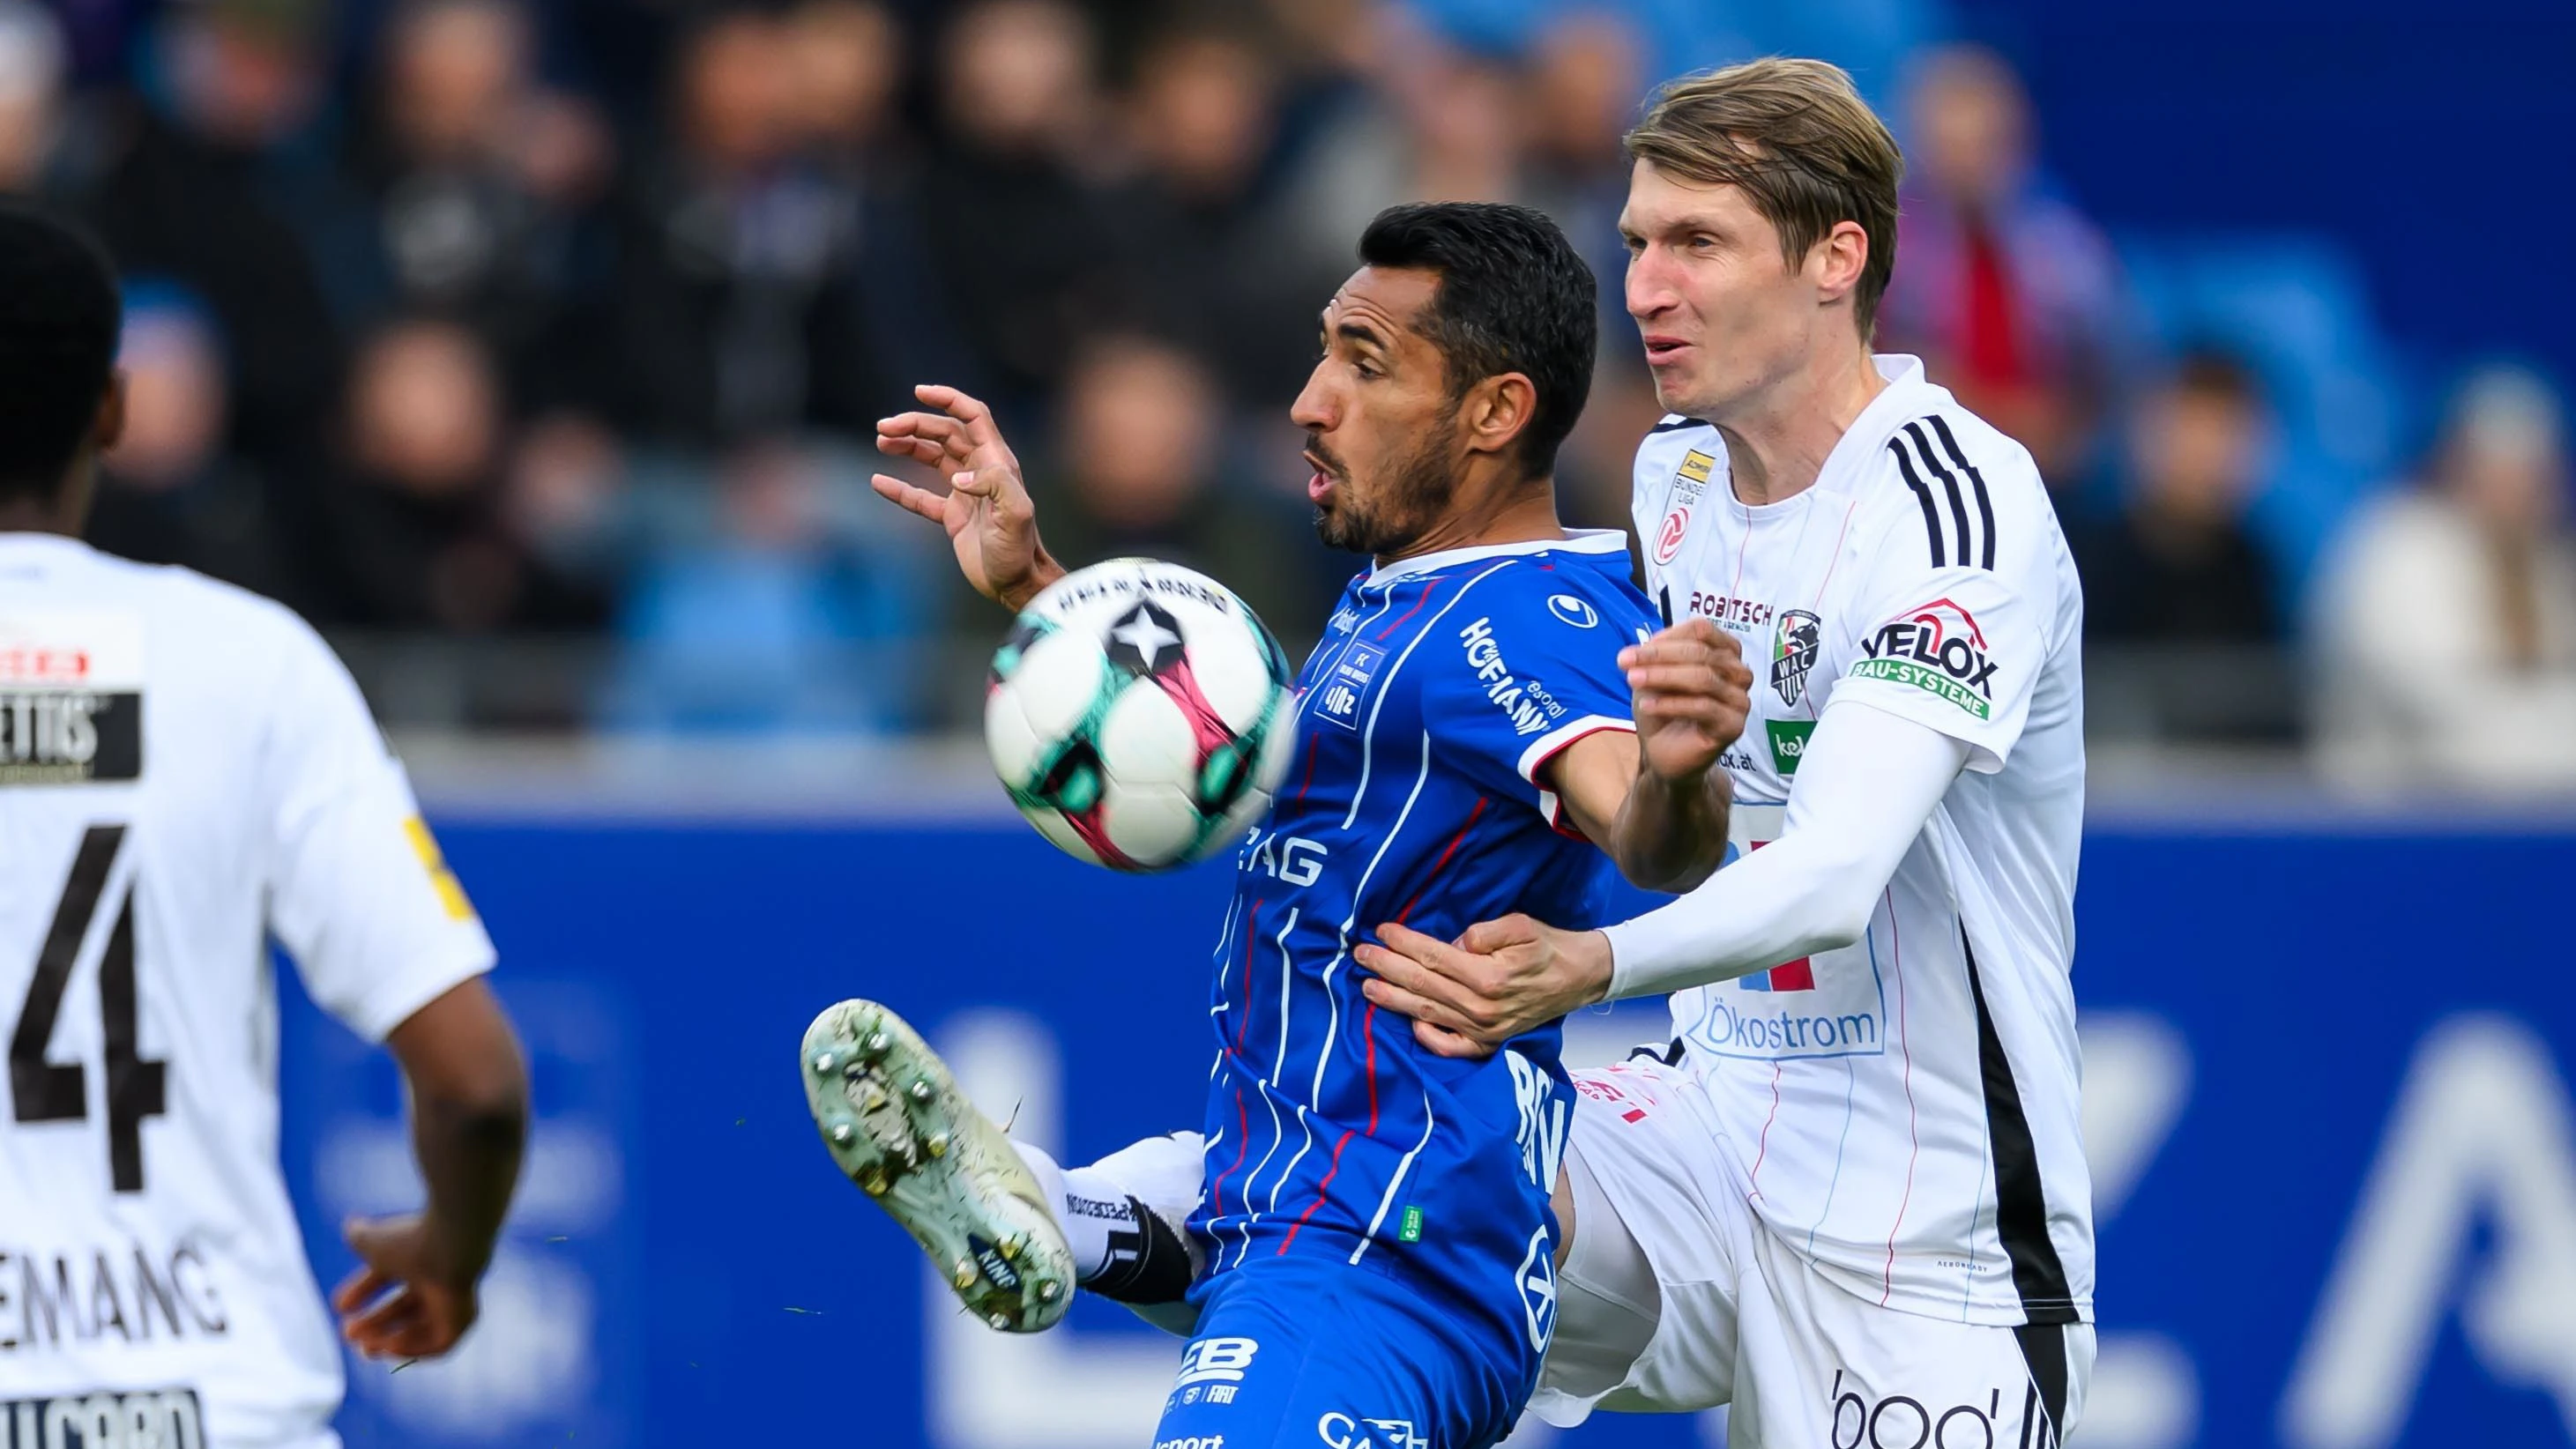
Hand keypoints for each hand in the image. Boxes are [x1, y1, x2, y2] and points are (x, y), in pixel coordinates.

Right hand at [332, 1214, 483, 1361]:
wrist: (449, 1245)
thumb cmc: (410, 1241)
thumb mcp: (374, 1240)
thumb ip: (359, 1235)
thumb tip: (351, 1228)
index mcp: (419, 1255)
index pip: (388, 1276)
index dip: (362, 1291)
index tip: (340, 1306)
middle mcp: (438, 1276)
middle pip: (403, 1307)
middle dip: (374, 1323)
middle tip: (348, 1335)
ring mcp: (454, 1298)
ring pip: (418, 1327)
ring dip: (388, 1340)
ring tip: (363, 1347)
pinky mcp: (465, 1318)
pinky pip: (438, 1343)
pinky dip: (414, 1347)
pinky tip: (389, 1347)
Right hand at [871, 384, 1062, 609]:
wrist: (1017, 584)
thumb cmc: (1020, 550)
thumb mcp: (1016, 514)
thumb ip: (994, 485)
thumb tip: (958, 476)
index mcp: (997, 463)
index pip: (973, 417)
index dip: (948, 400)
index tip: (919, 392)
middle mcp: (981, 472)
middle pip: (945, 433)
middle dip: (914, 425)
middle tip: (882, 428)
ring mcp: (965, 493)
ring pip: (932, 457)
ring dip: (906, 446)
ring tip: (881, 442)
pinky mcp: (953, 517)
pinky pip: (921, 497)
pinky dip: (900, 489)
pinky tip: (878, 482)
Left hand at [1354, 916, 1613, 1058]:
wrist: (1581, 978)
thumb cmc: (1550, 948)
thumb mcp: (1521, 925)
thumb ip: (1483, 933)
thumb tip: (1453, 944)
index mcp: (1490, 976)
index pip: (1433, 957)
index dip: (1403, 943)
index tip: (1381, 930)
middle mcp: (1482, 1007)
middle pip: (1422, 985)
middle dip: (1387, 968)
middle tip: (1360, 956)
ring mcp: (1484, 1030)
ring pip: (1427, 1012)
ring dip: (1393, 999)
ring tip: (1368, 987)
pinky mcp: (1488, 1042)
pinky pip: (1449, 1046)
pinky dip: (1427, 1036)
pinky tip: (1410, 1020)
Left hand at [1619, 619, 1750, 782]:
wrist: (1664, 753)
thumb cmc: (1663, 708)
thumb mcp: (1655, 674)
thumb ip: (1658, 654)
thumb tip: (1647, 646)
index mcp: (1725, 651)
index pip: (1701, 631)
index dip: (1664, 639)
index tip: (1629, 654)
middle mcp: (1738, 672)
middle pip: (1702, 652)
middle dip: (1658, 656)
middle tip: (1625, 663)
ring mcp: (1739, 699)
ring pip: (1703, 678)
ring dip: (1663, 677)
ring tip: (1633, 681)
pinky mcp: (1734, 725)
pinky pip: (1703, 707)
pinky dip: (1671, 704)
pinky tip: (1647, 705)